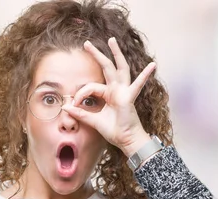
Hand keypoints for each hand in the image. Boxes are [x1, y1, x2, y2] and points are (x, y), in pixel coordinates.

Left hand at [61, 37, 156, 156]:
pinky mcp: (129, 97)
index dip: (80, 95)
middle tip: (86, 43)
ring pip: (119, 68)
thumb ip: (80, 114)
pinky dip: (145, 75)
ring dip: (116, 53)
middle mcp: (116, 89)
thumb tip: (65, 107)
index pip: (90, 87)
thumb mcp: (93, 121)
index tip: (73, 105)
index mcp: (108, 94)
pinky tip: (152, 65)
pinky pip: (138, 85)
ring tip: (112, 40)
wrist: (126, 140)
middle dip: (96, 54)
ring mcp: (124, 91)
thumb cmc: (114, 131)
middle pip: (106, 67)